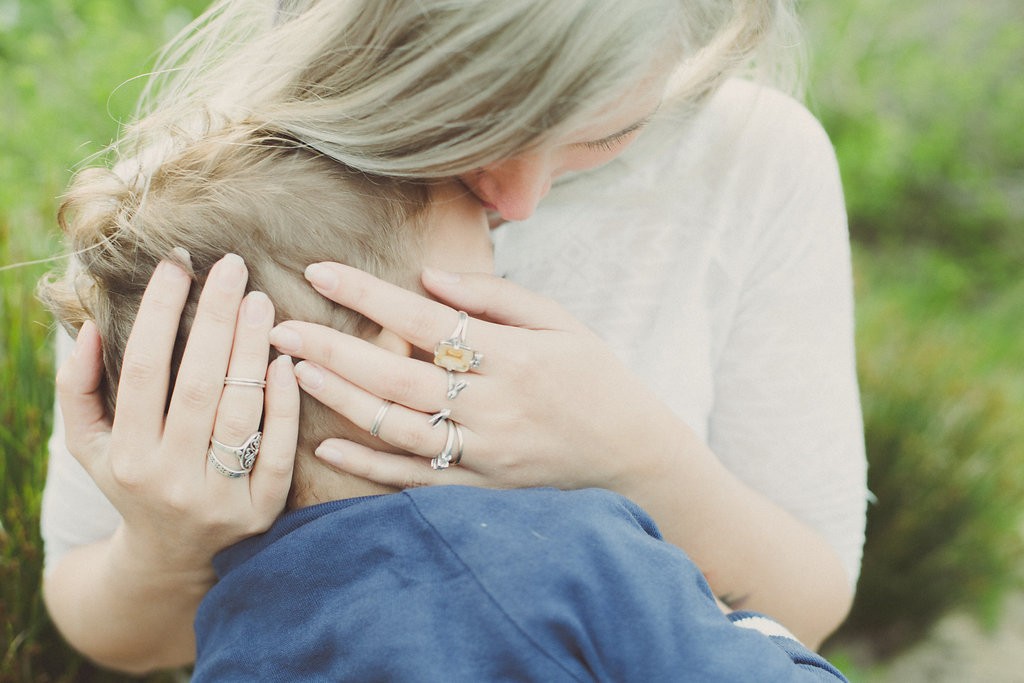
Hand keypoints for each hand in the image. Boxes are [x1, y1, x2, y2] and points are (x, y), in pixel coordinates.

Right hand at [56, 254, 299, 572]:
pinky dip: (283, 403)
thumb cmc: (132, 481)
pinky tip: (285, 360)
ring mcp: (220, 497)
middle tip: (232, 267)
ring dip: (251, 350)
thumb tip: (87, 327)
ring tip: (259, 301)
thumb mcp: (90, 444)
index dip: (159, 312)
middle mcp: (171, 479)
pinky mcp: (262, 508)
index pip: (142, 370)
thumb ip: (77, 389)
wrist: (173, 557)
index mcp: (127, 457)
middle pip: (197, 384)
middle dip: (214, 318)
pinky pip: (277, 449)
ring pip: (239, 412)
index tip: (175, 264)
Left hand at [269, 262, 687, 494]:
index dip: (369, 295)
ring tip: (291, 371)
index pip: (426, 321)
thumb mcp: (562, 324)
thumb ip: (497, 299)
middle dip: (332, 349)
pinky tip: (325, 445)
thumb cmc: (598, 381)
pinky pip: (413, 480)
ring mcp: (485, 455)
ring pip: (396, 428)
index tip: (319, 272)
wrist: (635, 460)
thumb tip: (430, 277)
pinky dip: (368, 465)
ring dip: (340, 400)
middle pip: (397, 376)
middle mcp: (495, 407)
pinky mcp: (480, 491)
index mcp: (515, 357)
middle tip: (278, 327)